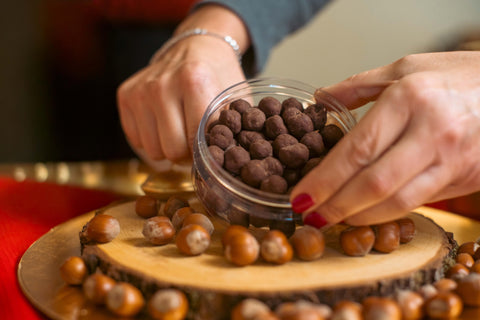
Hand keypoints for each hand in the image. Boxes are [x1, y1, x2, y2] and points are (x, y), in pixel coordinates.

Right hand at [117, 5, 247, 163]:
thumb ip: (231, 128)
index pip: (194, 141)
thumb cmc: (218, 77)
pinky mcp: (125, 95)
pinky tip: (163, 123)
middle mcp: (162, 85)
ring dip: (168, 148)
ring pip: (153, 150)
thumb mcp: (235, 98)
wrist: (197, 46)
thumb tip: (221, 163)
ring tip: (180, 130)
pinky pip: (137, 141)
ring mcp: (140, 90)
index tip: (210, 144)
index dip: (204, 151)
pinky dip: (152, 139)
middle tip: (195, 140)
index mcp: (194, 82)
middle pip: (172, 150)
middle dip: (186, 153)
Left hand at [290, 51, 479, 224]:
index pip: (357, 150)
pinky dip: (386, 214)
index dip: (325, 179)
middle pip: (373, 182)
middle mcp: (431, 132)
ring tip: (331, 222)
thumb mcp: (407, 67)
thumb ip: (359, 85)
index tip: (300, 195)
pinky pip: (418, 203)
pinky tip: (364, 216)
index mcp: (410, 99)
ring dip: (358, 218)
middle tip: (309, 216)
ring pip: (397, 201)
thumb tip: (319, 98)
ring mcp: (450, 159)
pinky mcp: (462, 178)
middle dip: (335, 206)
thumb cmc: (459, 75)